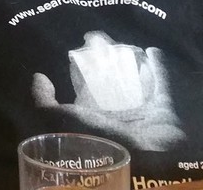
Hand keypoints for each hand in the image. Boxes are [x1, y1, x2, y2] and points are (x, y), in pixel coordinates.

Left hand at [33, 31, 184, 150]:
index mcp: (91, 118)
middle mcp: (116, 116)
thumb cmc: (91, 140)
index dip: (83, 72)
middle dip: (108, 64)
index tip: (80, 50)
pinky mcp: (164, 110)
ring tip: (126, 44)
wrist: (134, 160)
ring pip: (137, 83)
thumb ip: (43, 100)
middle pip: (112, 84)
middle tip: (102, 41)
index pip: (85, 90)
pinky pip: (163, 84)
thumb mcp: (55, 119)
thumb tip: (38, 77)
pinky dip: (160, 67)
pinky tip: (153, 51)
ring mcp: (141, 114)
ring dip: (132, 65)